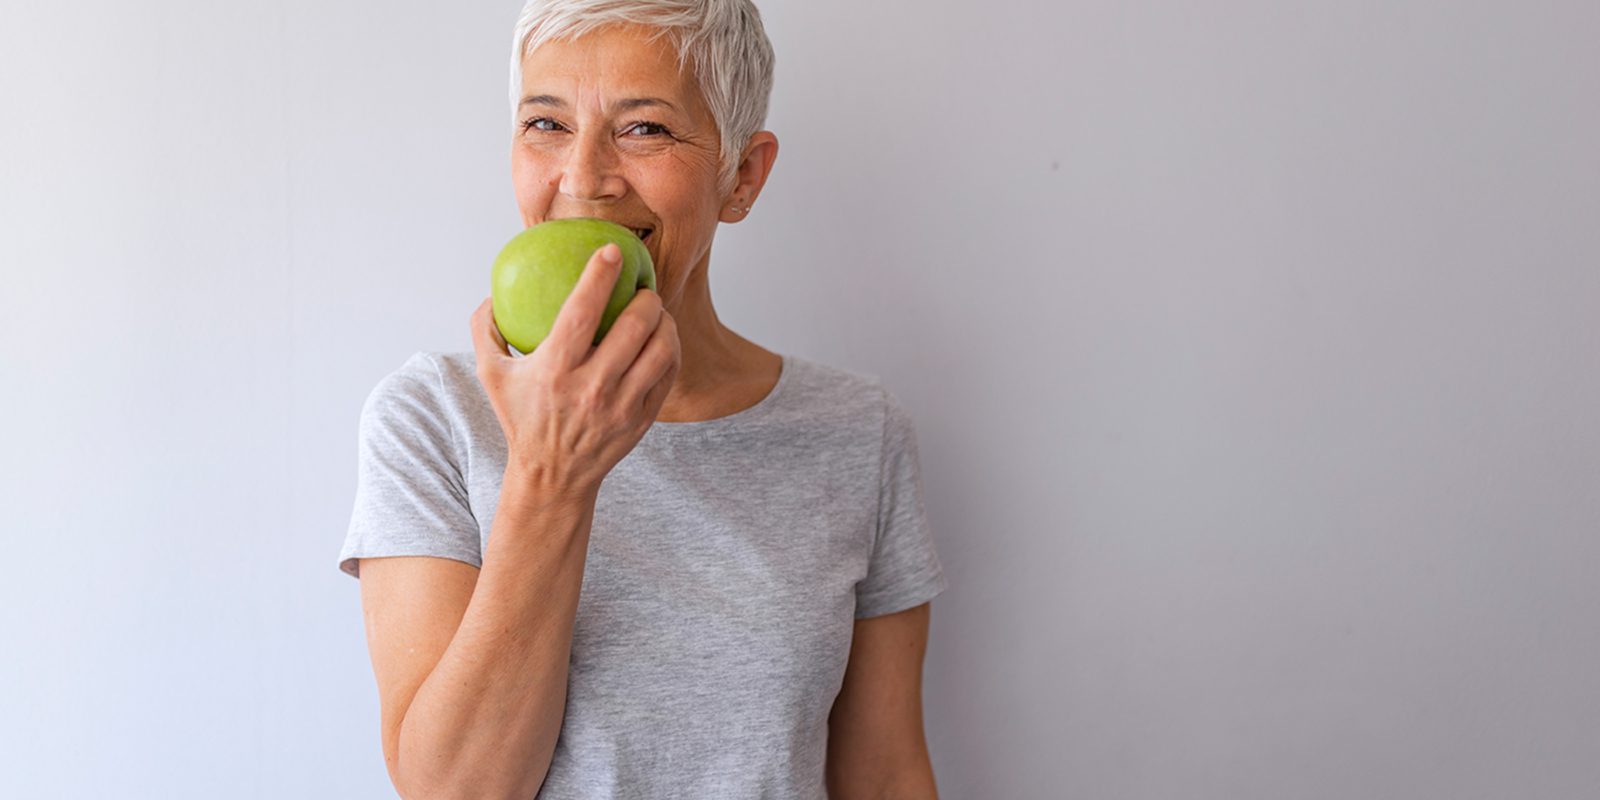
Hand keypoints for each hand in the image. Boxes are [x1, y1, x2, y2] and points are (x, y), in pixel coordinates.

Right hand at [470, 243, 680, 498]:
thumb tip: (492, 291)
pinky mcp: (642, 419)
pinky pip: (668, 373)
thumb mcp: (491, 375)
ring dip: (663, 321)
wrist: (553, 476)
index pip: (583, 311)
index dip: (600, 275)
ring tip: (655, 310)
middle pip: (634, 327)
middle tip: (642, 286)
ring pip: (660, 349)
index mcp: (554, 370)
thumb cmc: (522, 417)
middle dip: (646, 296)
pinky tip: (662, 338)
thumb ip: (485, 330)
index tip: (612, 251)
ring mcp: (621, 406)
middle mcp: (591, 388)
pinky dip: (670, 349)